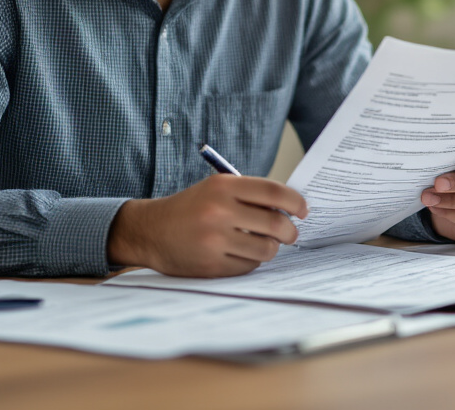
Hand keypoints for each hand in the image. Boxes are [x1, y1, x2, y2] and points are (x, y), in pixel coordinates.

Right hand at [107, 174, 307, 276]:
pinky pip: (249, 266)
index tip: (303, 210)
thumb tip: (290, 208)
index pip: (273, 192)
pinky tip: (241, 254)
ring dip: (271, 248)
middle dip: (290, 231)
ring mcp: (215, 240)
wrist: (151, 231)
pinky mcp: (211, 265)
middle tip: (290, 233)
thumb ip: (250, 195)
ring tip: (263, 244)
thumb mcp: (216, 189)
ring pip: (266, 249)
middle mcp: (219, 211)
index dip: (295, 201)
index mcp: (223, 186)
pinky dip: (252, 261)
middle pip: (276, 223)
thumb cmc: (191, 208)